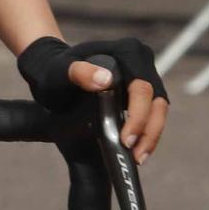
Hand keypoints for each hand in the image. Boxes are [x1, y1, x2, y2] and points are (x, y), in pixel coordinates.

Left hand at [16, 36, 169, 164]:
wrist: (50, 68)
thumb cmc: (54, 68)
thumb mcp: (60, 72)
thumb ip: (80, 73)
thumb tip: (105, 80)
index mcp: (126, 52)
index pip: (142, 89)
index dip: (138, 117)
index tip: (125, 140)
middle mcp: (140, 60)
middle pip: (156, 100)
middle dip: (148, 131)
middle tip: (135, 156)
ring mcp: (143, 74)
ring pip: (158, 108)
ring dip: (151, 134)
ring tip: (137, 157)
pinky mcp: (140, 89)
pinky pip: (151, 111)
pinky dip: (146, 130)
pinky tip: (136, 149)